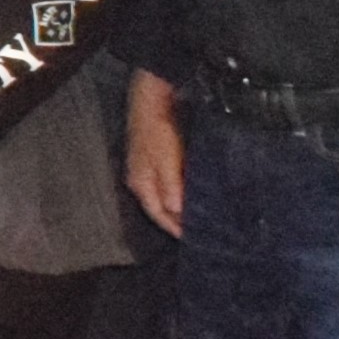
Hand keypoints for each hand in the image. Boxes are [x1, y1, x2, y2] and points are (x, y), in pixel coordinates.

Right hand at [124, 72, 185, 231]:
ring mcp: (146, 169)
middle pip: (159, 207)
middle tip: (198, 229)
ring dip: (178, 205)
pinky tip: (191, 189)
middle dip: (176, 219)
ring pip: (163, 195)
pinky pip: (168, 183)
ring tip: (197, 212)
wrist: (152, 100)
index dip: (173, 227)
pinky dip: (179, 191)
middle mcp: (141, 180)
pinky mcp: (155, 158)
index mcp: (141, 184)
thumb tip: (177, 211)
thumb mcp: (166, 160)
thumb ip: (171, 186)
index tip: (192, 238)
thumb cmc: (158, 131)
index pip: (157, 214)